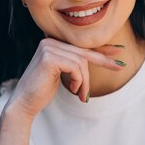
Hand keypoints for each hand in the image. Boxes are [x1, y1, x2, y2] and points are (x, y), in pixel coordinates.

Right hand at [6, 38, 123, 119]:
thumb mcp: (64, 74)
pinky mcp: (49, 58)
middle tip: (120, 67)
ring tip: (82, 94)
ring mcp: (48, 48)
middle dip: (103, 61)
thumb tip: (101, 57)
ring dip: (86, 82)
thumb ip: (77, 64)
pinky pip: (76, 68)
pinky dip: (79, 81)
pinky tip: (73, 90)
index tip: (119, 51)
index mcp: (53, 43)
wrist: (24, 103)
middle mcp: (50, 41)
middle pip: (84, 53)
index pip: (81, 45)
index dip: (101, 49)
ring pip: (82, 62)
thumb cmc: (43, 90)